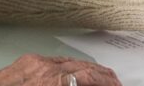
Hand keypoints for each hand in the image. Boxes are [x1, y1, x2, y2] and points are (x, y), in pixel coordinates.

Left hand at [0, 54, 119, 85]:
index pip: (89, 78)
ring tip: (100, 76)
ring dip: (88, 69)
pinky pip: (55, 60)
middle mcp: (47, 69)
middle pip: (84, 68)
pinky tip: (76, 69)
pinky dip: (69, 65)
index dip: (106, 82)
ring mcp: (37, 62)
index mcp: (53, 83)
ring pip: (71, 61)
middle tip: (115, 82)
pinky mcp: (28, 60)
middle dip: (103, 75)